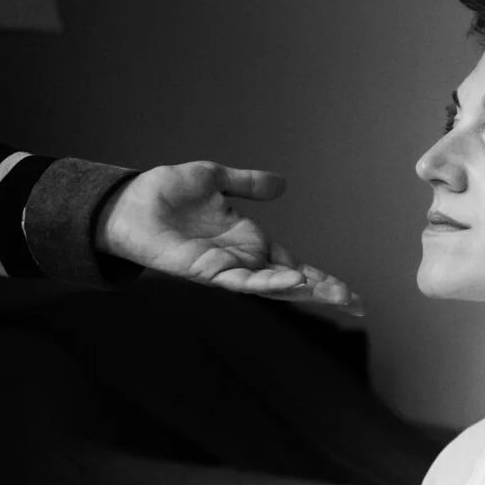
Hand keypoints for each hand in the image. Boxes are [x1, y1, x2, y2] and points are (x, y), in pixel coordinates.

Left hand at [96, 161, 363, 314]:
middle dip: (324, 293)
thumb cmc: (163, 192)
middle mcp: (242, 259)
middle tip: (357, 306)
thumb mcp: (215, 179)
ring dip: (304, 291)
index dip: (321, 278)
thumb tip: (282, 185)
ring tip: (336, 294)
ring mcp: (226, 268)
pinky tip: (293, 280)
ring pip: (274, 286)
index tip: (351, 293)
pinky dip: (270, 281)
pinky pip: (244, 281)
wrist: (126, 201)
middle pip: (292, 282)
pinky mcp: (207, 271)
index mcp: (249, 241)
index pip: (294, 264)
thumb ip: (247, 184)